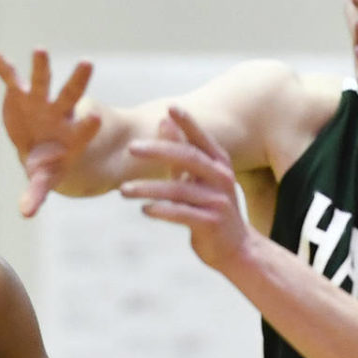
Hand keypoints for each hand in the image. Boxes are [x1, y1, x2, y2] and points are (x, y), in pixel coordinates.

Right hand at [0, 47, 103, 217]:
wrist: (40, 147)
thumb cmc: (48, 164)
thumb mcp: (44, 179)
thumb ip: (36, 193)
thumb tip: (26, 214)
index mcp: (70, 135)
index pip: (81, 129)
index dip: (86, 125)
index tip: (95, 118)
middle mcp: (58, 113)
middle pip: (70, 96)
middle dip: (77, 82)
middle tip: (87, 64)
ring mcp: (39, 100)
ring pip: (42, 81)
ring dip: (41, 66)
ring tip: (40, 50)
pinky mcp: (20, 92)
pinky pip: (9, 75)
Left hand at [123, 106, 249, 270]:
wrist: (235, 249)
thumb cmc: (210, 209)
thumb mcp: (198, 179)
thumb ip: (180, 153)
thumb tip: (164, 121)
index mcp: (218, 163)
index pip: (200, 138)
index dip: (187, 122)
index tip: (169, 107)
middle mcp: (221, 178)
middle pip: (188, 158)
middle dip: (158, 151)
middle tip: (131, 148)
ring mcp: (217, 201)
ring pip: (179, 190)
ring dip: (148, 189)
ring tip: (122, 190)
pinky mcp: (211, 223)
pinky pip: (181, 214)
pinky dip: (161, 211)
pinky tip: (144, 210)